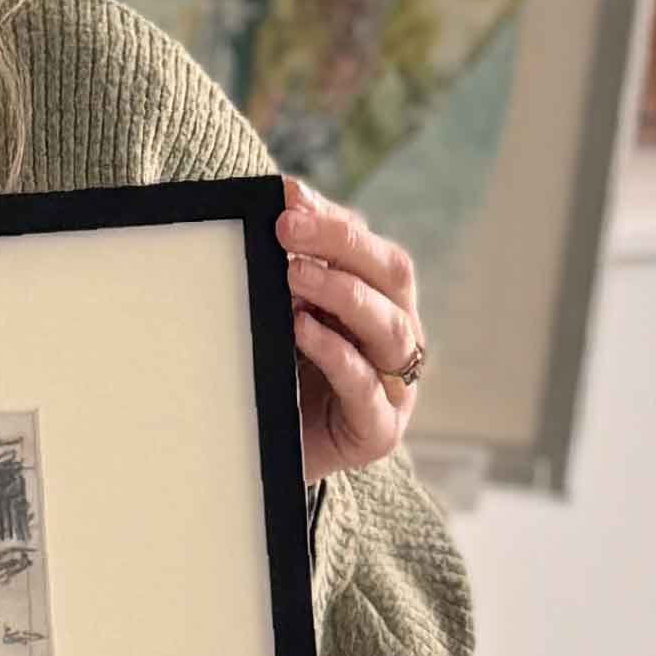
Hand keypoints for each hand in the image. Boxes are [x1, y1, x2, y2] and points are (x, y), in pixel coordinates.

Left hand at [275, 177, 424, 483]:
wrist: (262, 460)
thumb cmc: (274, 379)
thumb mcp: (275, 319)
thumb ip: (279, 276)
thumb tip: (262, 217)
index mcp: (375, 300)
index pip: (366, 247)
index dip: (331, 219)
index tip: (285, 195)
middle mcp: (394, 336)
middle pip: (389, 275)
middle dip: (339, 244)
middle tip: (287, 227)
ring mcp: (393, 385)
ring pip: (389, 328)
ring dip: (342, 294)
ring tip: (294, 275)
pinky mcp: (377, 431)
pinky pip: (366, 387)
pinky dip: (338, 355)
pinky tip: (304, 331)